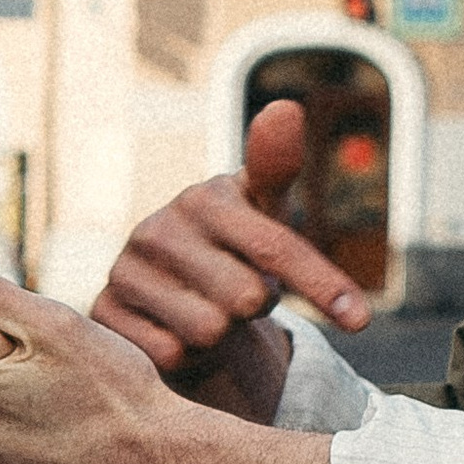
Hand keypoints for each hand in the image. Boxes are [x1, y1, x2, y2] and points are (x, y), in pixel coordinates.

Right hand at [92, 100, 371, 406]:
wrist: (167, 290)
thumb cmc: (232, 248)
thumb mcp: (263, 210)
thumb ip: (277, 166)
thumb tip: (285, 107)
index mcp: (203, 197)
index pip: (275, 246)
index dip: (322, 283)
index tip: (361, 321)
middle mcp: (156, 228)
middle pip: (246, 299)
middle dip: (256, 308)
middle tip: (244, 295)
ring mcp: (125, 271)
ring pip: (208, 332)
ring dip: (221, 336)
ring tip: (210, 312)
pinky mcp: (103, 315)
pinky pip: (170, 355)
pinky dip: (185, 357)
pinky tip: (176, 333)